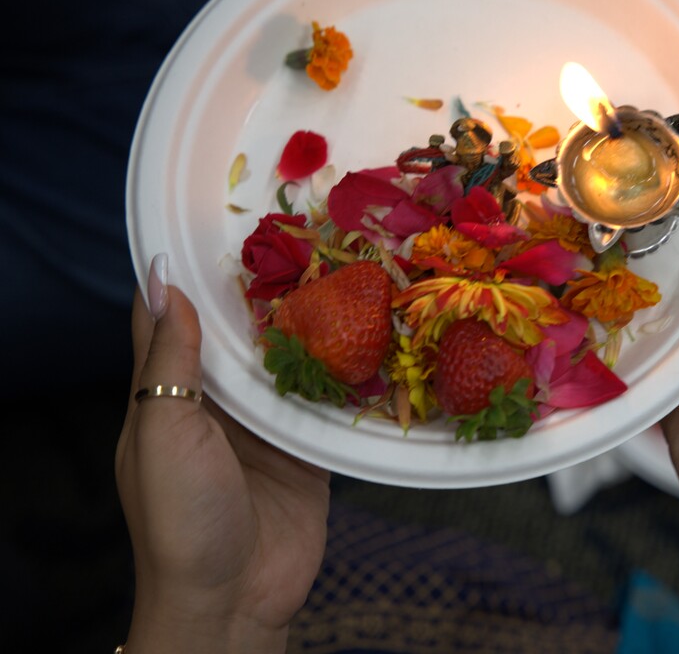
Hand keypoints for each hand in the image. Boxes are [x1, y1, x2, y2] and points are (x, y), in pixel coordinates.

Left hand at [116, 255, 330, 652]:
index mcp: (171, 391)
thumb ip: (169, 360)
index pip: (174, 316)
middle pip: (241, 331)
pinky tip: (372, 331)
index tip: (218, 221)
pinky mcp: (307, 443)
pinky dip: (345, 369)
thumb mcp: (164, 432)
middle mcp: (218, 398)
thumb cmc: (182, 518)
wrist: (234, 599)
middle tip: (305, 232)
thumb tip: (163, 279)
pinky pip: (327, 396)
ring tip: (345, 266)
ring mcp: (265, 420)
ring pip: (288, 356)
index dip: (189, 271)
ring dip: (310, 322)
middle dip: (265, 288)